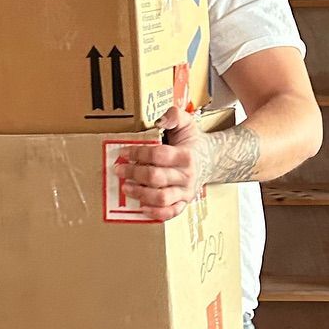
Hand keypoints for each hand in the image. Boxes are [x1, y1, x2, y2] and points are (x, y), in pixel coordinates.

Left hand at [117, 108, 213, 222]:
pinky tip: (141, 207)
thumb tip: (160, 121)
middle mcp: (187, 175)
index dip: (138, 152)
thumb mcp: (186, 123)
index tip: (124, 152)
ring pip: (161, 198)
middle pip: (156, 177)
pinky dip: (156, 213)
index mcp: (186, 155)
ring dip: (140, 193)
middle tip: (119, 169)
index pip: (158, 154)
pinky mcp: (184, 203)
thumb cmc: (192, 142)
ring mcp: (185, 191)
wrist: (210, 159)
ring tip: (126, 187)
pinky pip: (171, 213)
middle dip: (133, 173)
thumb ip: (174, 116)